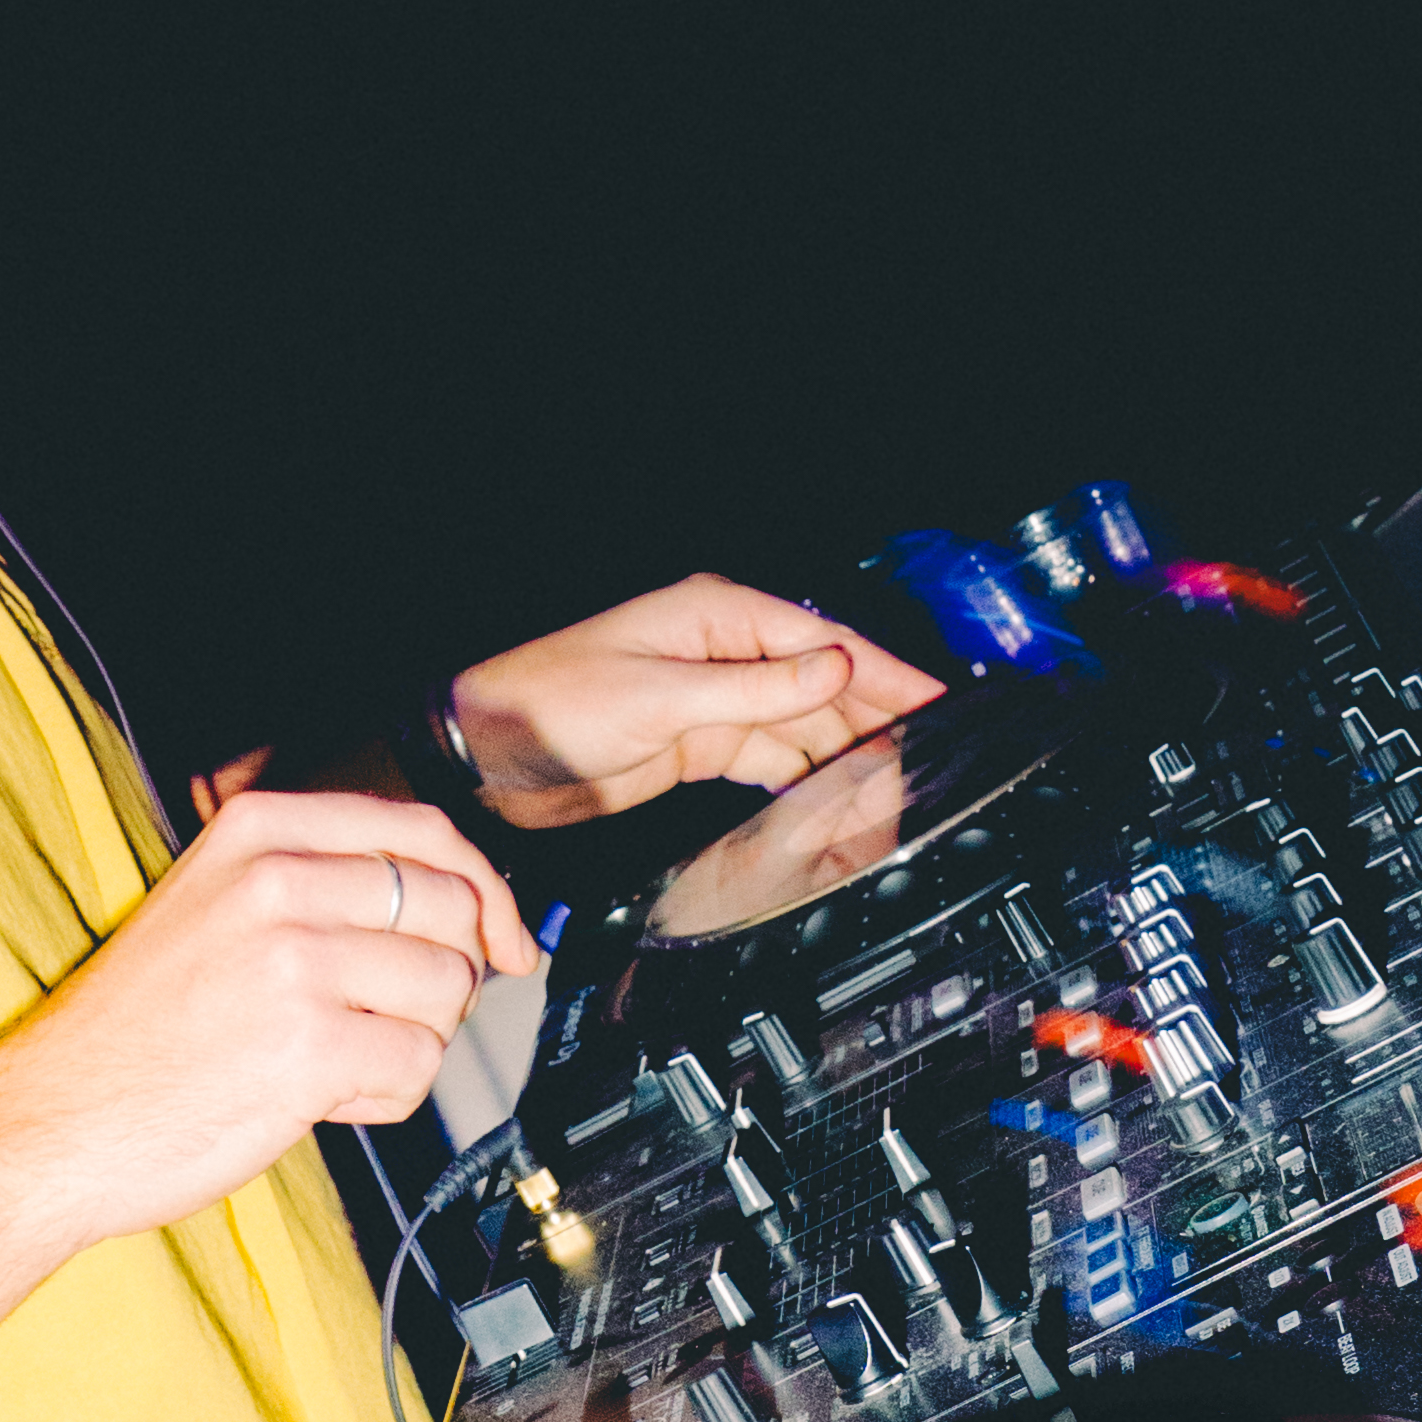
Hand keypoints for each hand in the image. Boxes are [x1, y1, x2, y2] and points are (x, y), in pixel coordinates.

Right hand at [0, 782, 533, 1274]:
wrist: (50, 1122)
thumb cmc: (131, 1033)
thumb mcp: (211, 907)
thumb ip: (316, 883)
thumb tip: (460, 908)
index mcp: (257, 831)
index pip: (421, 831)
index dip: (484, 888)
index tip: (503, 937)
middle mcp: (278, 882)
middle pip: (453, 907)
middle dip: (452, 973)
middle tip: (398, 1017)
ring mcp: (296, 961)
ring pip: (448, 989)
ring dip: (411, 1042)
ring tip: (332, 1063)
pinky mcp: (311, 1046)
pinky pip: (418, 1064)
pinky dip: (385, 1097)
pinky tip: (321, 1100)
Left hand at [441, 574, 944, 826]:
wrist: (485, 752)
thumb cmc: (551, 704)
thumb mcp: (660, 698)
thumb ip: (754, 690)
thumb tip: (836, 669)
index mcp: (717, 617)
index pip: (824, 643)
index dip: (885, 674)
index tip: (937, 701)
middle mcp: (723, 651)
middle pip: (823, 686)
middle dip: (878, 722)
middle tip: (935, 759)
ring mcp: (713, 698)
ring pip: (801, 727)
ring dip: (846, 759)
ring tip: (897, 792)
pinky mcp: (697, 742)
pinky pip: (768, 758)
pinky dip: (803, 781)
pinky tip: (836, 804)